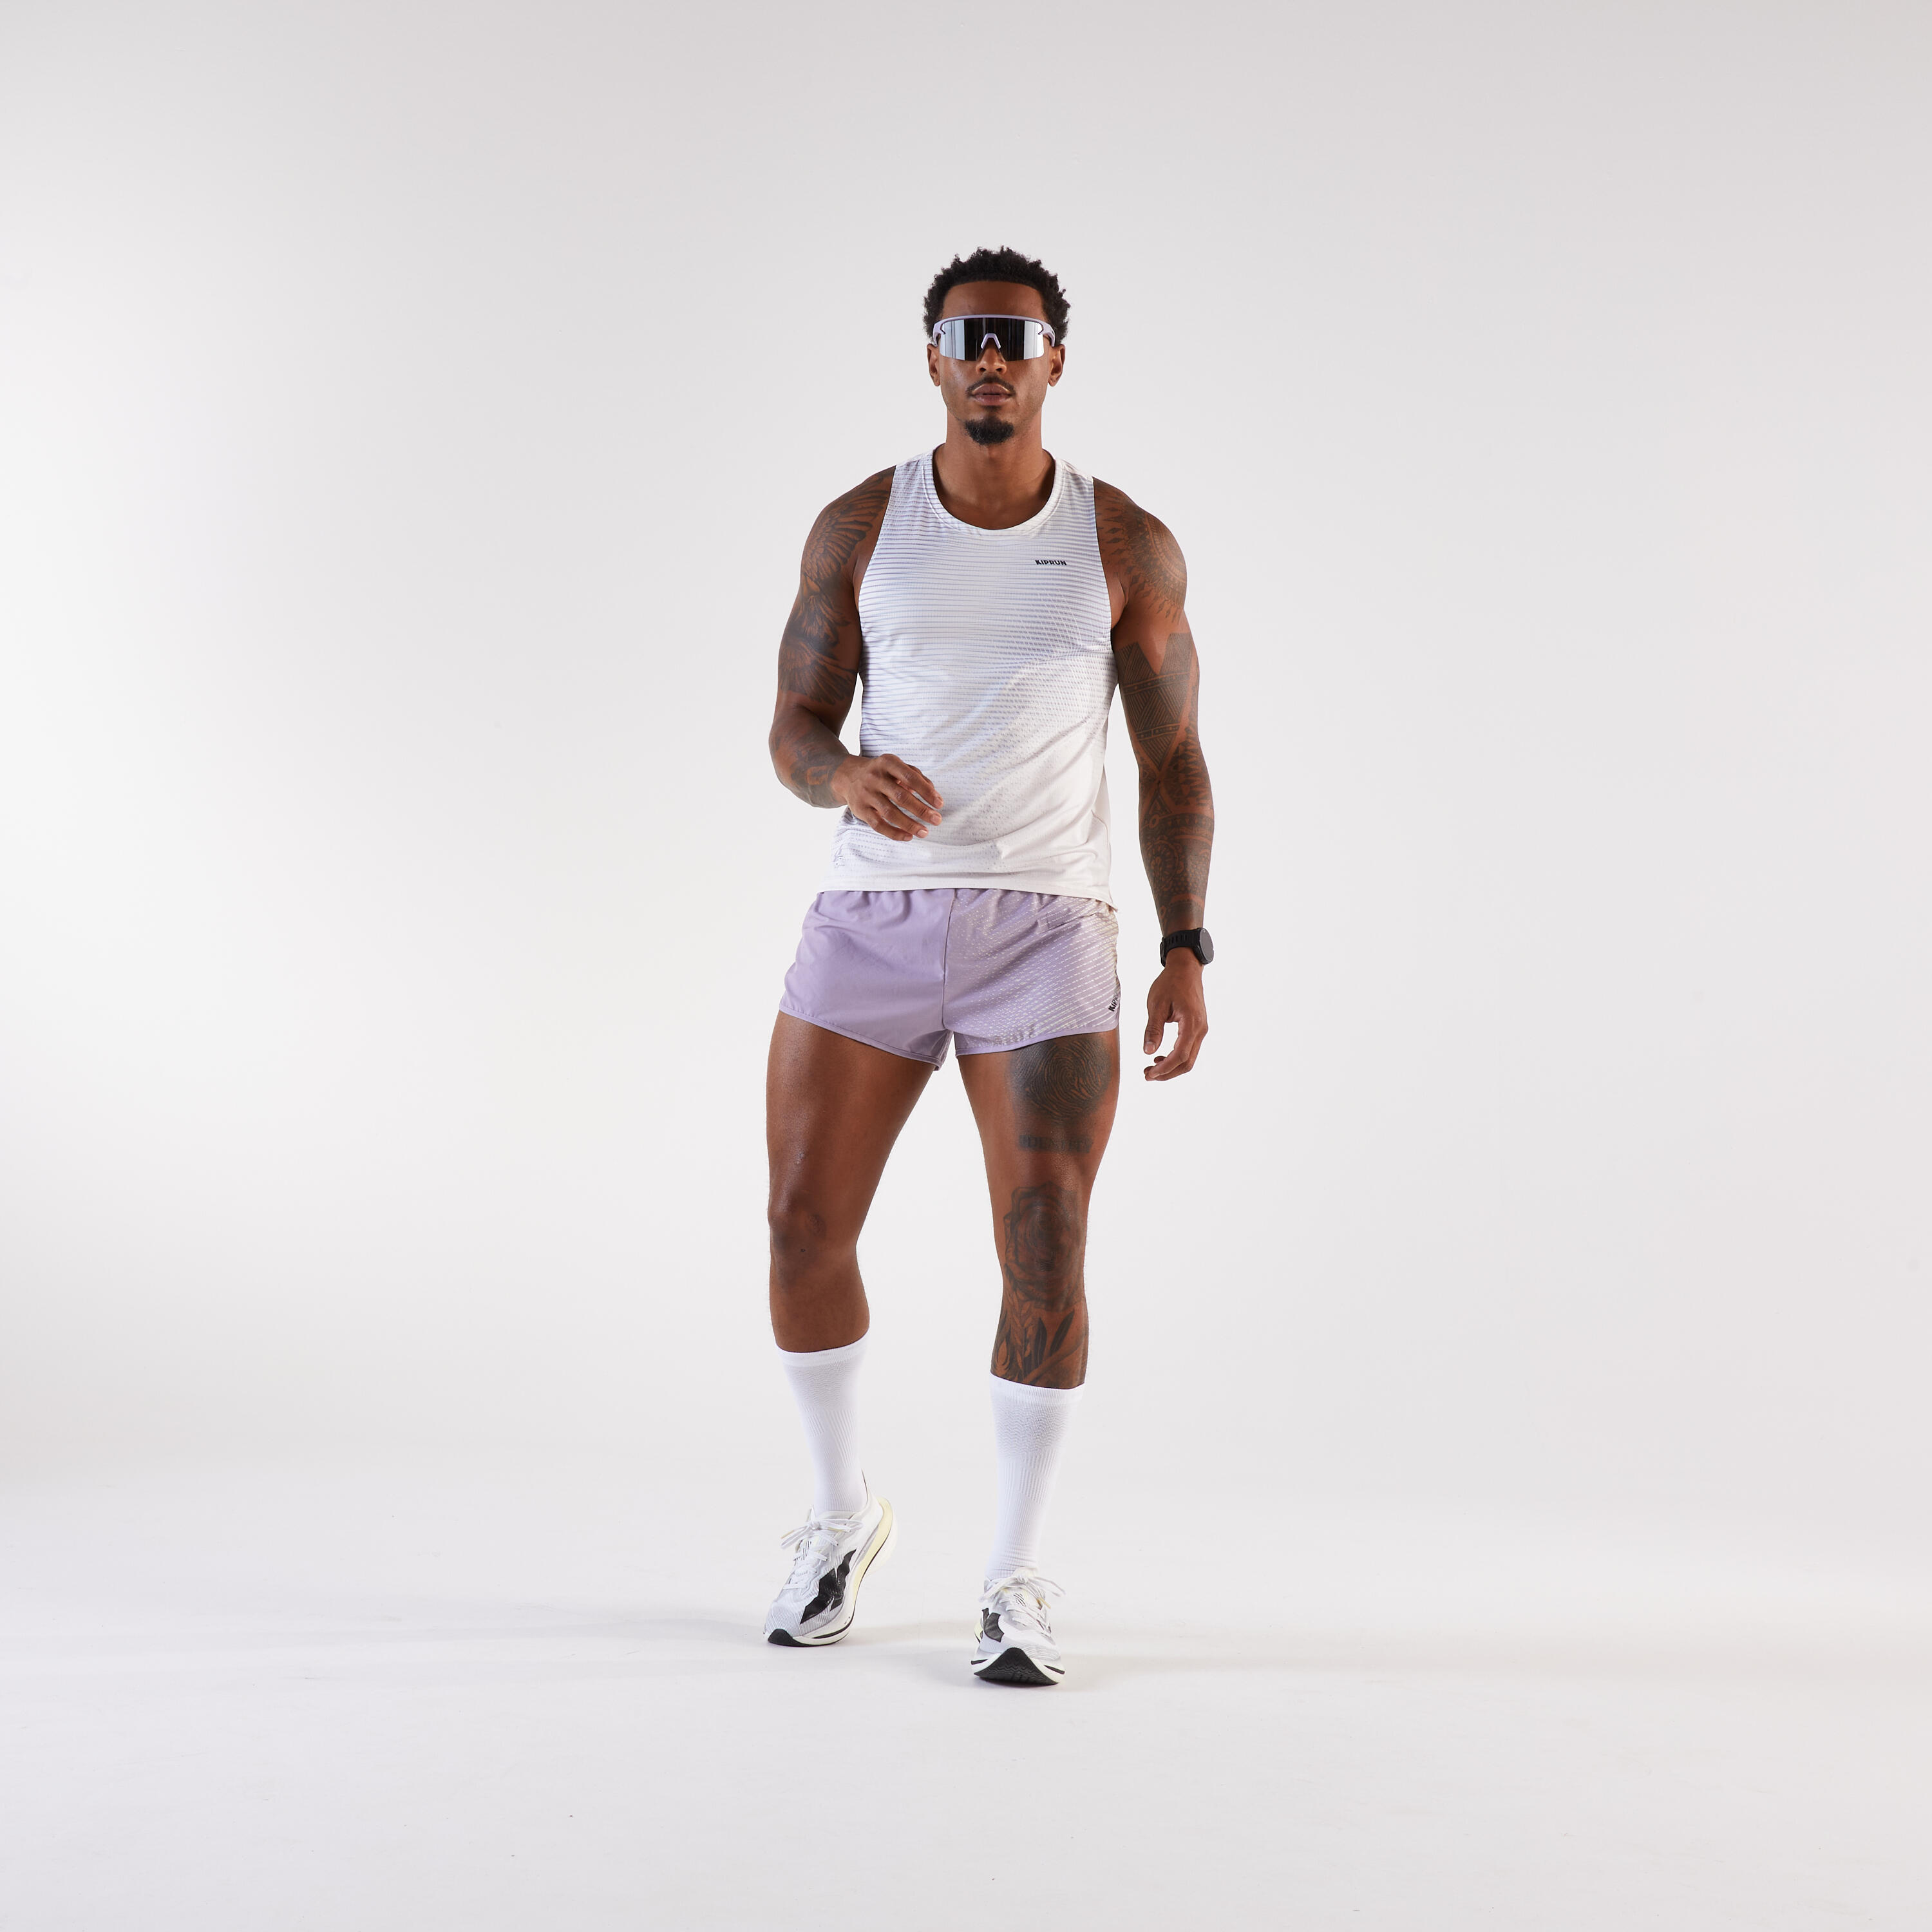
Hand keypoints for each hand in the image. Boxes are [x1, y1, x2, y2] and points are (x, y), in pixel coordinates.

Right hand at [830, 753, 943, 841]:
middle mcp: (875, 777)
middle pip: (901, 797)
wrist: (848, 776)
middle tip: (937, 820)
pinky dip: (894, 833)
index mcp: (887, 763)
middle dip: (921, 810)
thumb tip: (933, 793)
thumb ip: (916, 776)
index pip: (910, 777)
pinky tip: (908, 837)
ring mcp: (866, 794)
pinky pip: (878, 825)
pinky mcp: (860, 809)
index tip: (939, 804)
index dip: (926, 791)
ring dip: (910, 824)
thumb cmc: (881, 773)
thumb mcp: (896, 766)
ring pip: (890, 813)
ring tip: (924, 832)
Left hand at [1143, 954, 1207, 1080]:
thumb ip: (1153, 1029)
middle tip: (1147, 1075)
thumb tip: (1147, 1051)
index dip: (1164, 1068)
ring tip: (1151, 1068)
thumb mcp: (1156, 1005)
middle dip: (1167, 1073)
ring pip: (1189, 1058)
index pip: (1179, 1055)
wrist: (1186, 969)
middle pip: (1187, 1062)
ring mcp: (1201, 1029)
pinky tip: (1160, 1057)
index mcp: (1191, 1023)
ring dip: (1171, 1067)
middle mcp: (1200, 1029)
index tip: (1149, 1073)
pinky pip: (1189, 1049)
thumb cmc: (1170, 983)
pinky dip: (1175, 1058)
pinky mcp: (1198, 1028)